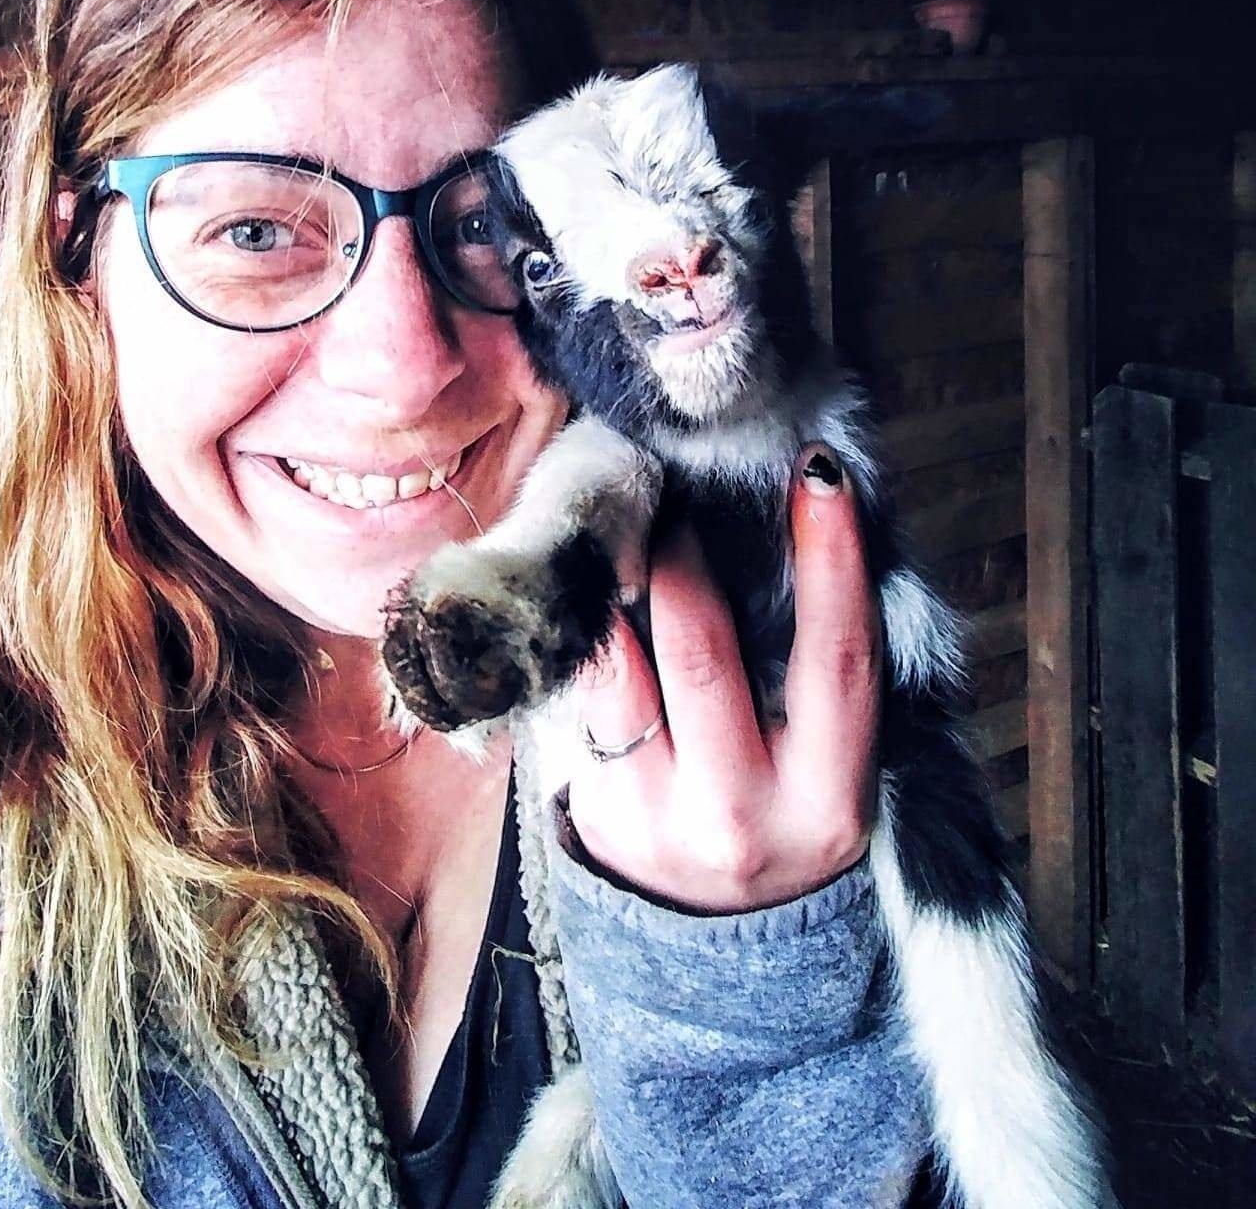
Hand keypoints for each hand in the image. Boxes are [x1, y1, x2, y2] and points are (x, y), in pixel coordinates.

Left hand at [565, 443, 882, 912]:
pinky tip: (585, 599)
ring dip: (615, 583)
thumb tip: (796, 527)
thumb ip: (823, 672)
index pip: (837, 658)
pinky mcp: (592, 813)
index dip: (832, 559)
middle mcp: (741, 818)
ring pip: (618, 666)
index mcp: (828, 800)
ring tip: (621, 530)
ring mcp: (655, 821)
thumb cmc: (788, 813)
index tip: (819, 472)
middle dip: (687, 553)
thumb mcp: (833, 767)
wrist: (722, 942)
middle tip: (678, 491)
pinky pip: (578, 696)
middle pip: (702, 652)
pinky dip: (584, 634)